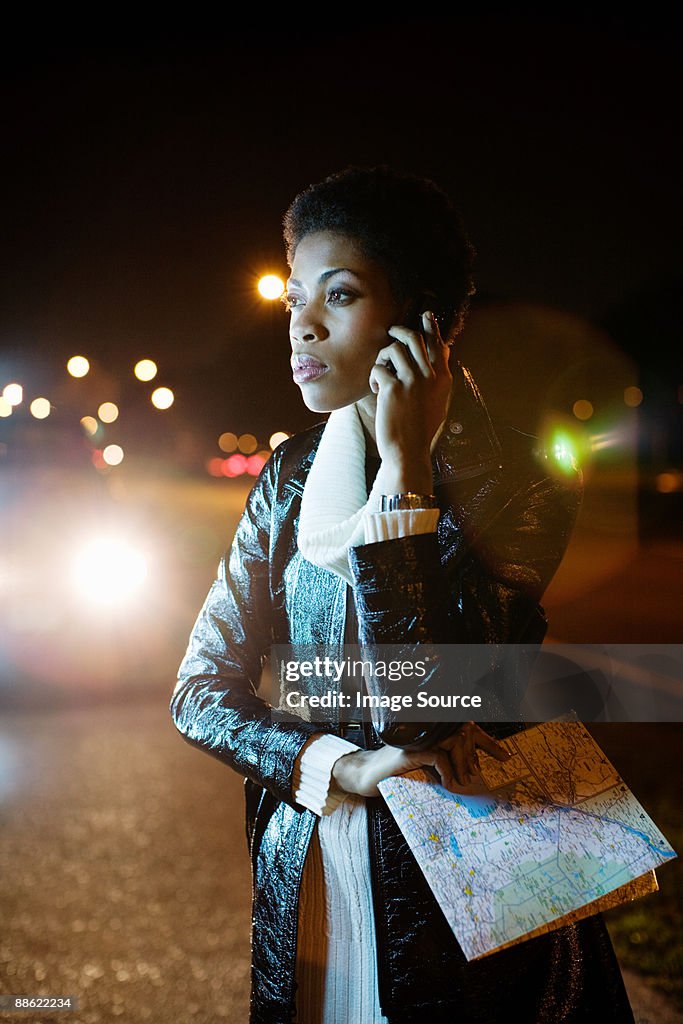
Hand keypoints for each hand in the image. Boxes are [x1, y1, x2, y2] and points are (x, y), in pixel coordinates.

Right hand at [332, 721, 510, 798]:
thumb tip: (472, 775)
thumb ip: (444, 766)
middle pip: (464, 735)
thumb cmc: (395, 774)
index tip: (506, 756)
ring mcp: (419, 739)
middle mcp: (427, 731)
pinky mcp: (410, 751)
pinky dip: (447, 771)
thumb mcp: (426, 770)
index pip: (467, 731)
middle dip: (478, 756)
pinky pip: (438, 756)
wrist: (366, 776)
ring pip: (454, 743)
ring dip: (463, 765)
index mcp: (433, 734)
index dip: (488, 742)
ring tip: (464, 783)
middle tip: (480, 776)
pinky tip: (448, 785)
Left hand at [369, 311, 452, 492]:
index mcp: (443, 380)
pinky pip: (379, 368)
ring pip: (394, 348)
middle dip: (400, 331)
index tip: (426, 315)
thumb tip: (441, 356)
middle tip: (391, 332)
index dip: (431, 328)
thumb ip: (437, 381)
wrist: (408, 452)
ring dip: (383, 356)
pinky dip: (374, 376)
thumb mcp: (438, 404)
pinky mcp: (393, 388)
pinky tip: (375, 389)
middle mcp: (431, 377)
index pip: (438, 345)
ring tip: (380, 372)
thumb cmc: (420, 431)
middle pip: (415, 338)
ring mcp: (413, 381)